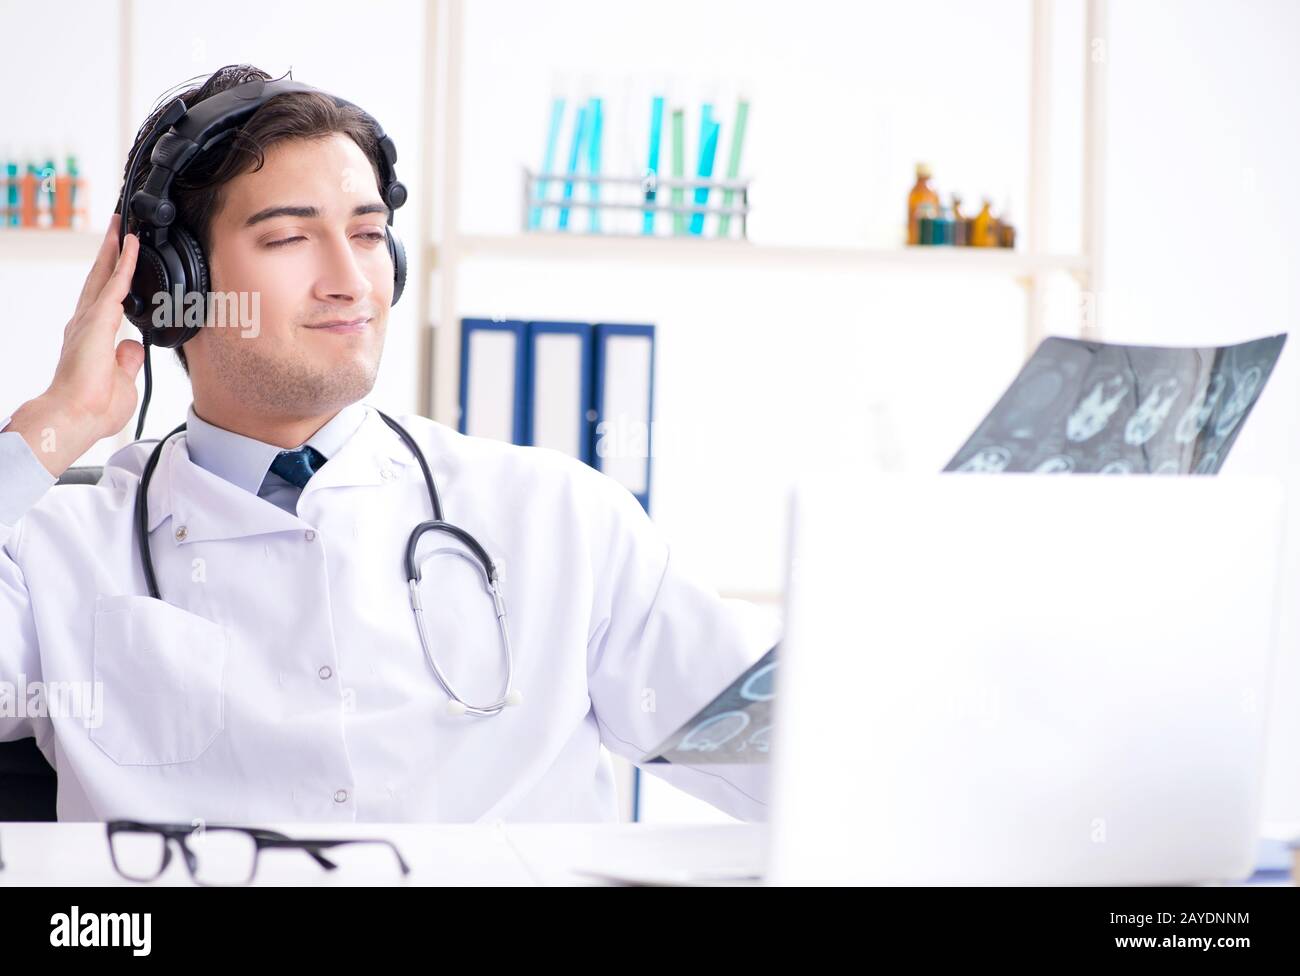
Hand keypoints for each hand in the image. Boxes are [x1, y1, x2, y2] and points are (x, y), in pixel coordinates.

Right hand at [2, 214, 144, 476]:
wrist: (74, 417)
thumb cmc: (93, 408)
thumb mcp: (121, 381)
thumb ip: (126, 360)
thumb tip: (132, 346)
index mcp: (91, 338)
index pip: (104, 300)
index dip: (113, 278)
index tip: (122, 260)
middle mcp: (86, 324)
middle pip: (99, 279)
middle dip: (109, 253)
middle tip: (117, 229)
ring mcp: (89, 321)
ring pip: (104, 276)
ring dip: (114, 250)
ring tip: (121, 227)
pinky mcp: (97, 322)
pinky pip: (115, 285)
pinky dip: (125, 264)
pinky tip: (132, 246)